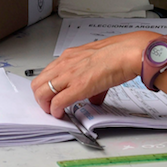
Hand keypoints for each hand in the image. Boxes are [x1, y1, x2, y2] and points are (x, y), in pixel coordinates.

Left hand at [31, 30, 153, 117]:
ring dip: (45, 106)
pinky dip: (56, 111)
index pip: (46, 73)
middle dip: (40, 98)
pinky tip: (61, 114)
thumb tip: (93, 96)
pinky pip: (57, 102)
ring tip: (53, 112)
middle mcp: (65, 64)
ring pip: (42, 92)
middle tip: (47, 106)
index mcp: (69, 56)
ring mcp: (69, 75)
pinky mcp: (78, 87)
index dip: (46, 87)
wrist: (128, 52)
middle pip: (38, 83)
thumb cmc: (117, 53)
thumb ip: (91, 80)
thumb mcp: (96, 62)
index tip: (50, 95)